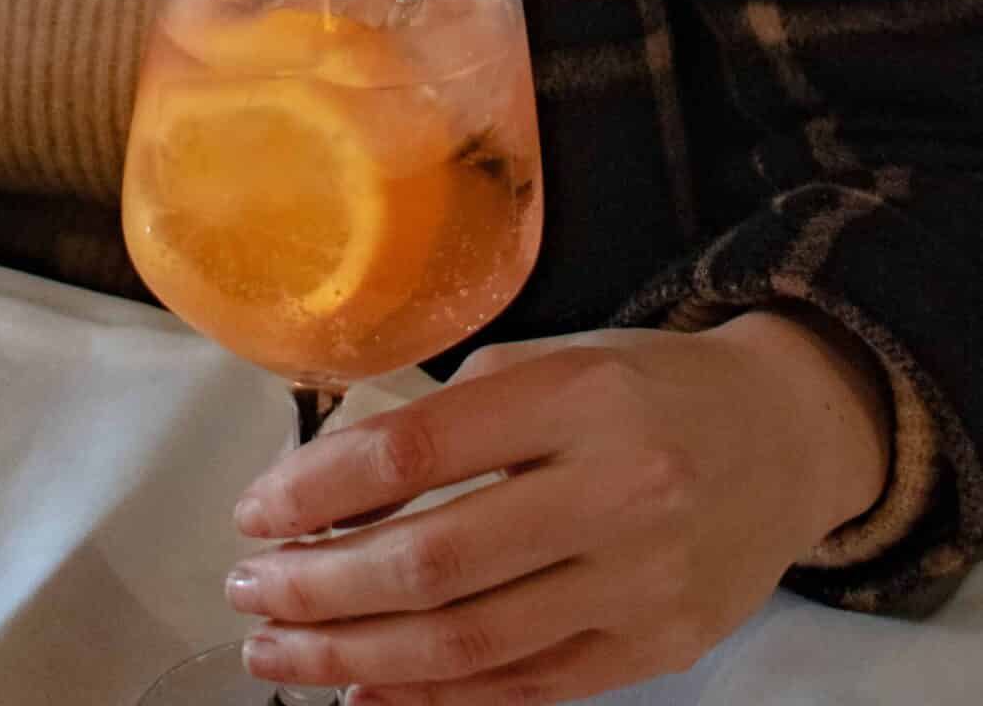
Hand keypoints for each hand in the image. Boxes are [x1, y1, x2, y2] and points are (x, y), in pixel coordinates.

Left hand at [224, 318, 890, 702]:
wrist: (784, 436)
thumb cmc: (641, 387)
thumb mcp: (549, 362)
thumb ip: (450, 417)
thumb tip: (331, 490)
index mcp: (572, 396)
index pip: (414, 453)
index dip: (318, 490)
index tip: (255, 512)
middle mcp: (611, 490)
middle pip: (431, 562)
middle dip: (319, 587)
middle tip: (250, 593)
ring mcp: (639, 582)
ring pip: (468, 642)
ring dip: (355, 656)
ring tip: (281, 653)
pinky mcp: (656, 650)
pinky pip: (525, 687)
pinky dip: (436, 701)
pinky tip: (367, 694)